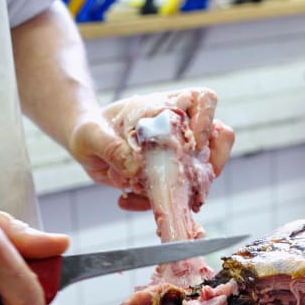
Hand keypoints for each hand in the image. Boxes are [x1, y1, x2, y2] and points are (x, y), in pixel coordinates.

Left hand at [68, 89, 233, 210]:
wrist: (84, 147)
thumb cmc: (90, 129)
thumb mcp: (91, 134)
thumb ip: (110, 147)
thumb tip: (135, 167)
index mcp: (167, 106)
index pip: (204, 100)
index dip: (207, 119)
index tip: (194, 142)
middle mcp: (180, 130)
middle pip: (220, 138)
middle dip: (214, 160)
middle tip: (195, 179)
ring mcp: (178, 156)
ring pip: (205, 172)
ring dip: (186, 189)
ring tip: (149, 195)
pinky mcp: (169, 179)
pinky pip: (178, 195)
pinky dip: (157, 204)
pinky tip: (126, 201)